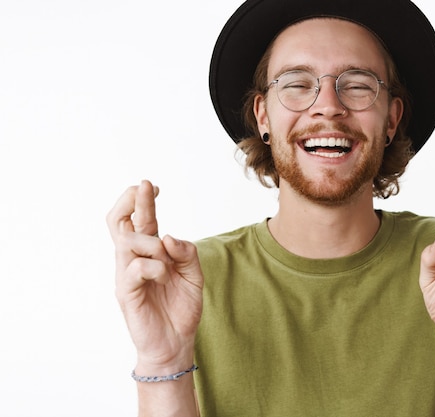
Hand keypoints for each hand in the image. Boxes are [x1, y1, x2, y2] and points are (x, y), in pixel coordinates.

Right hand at [106, 180, 203, 372]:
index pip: (138, 219)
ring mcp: (127, 275)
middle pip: (118, 222)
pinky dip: (155, 267)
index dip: (141, 200)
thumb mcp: (193, 275)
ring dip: (152, 243)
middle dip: (130, 200)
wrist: (176, 342)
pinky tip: (164, 278)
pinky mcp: (126, 292)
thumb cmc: (181, 307)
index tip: (153, 186)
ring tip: (166, 262)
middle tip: (144, 186)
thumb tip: (168, 237)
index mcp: (149, 252)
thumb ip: (186, 253)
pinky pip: (136, 268)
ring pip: (128, 241)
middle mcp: (133, 260)